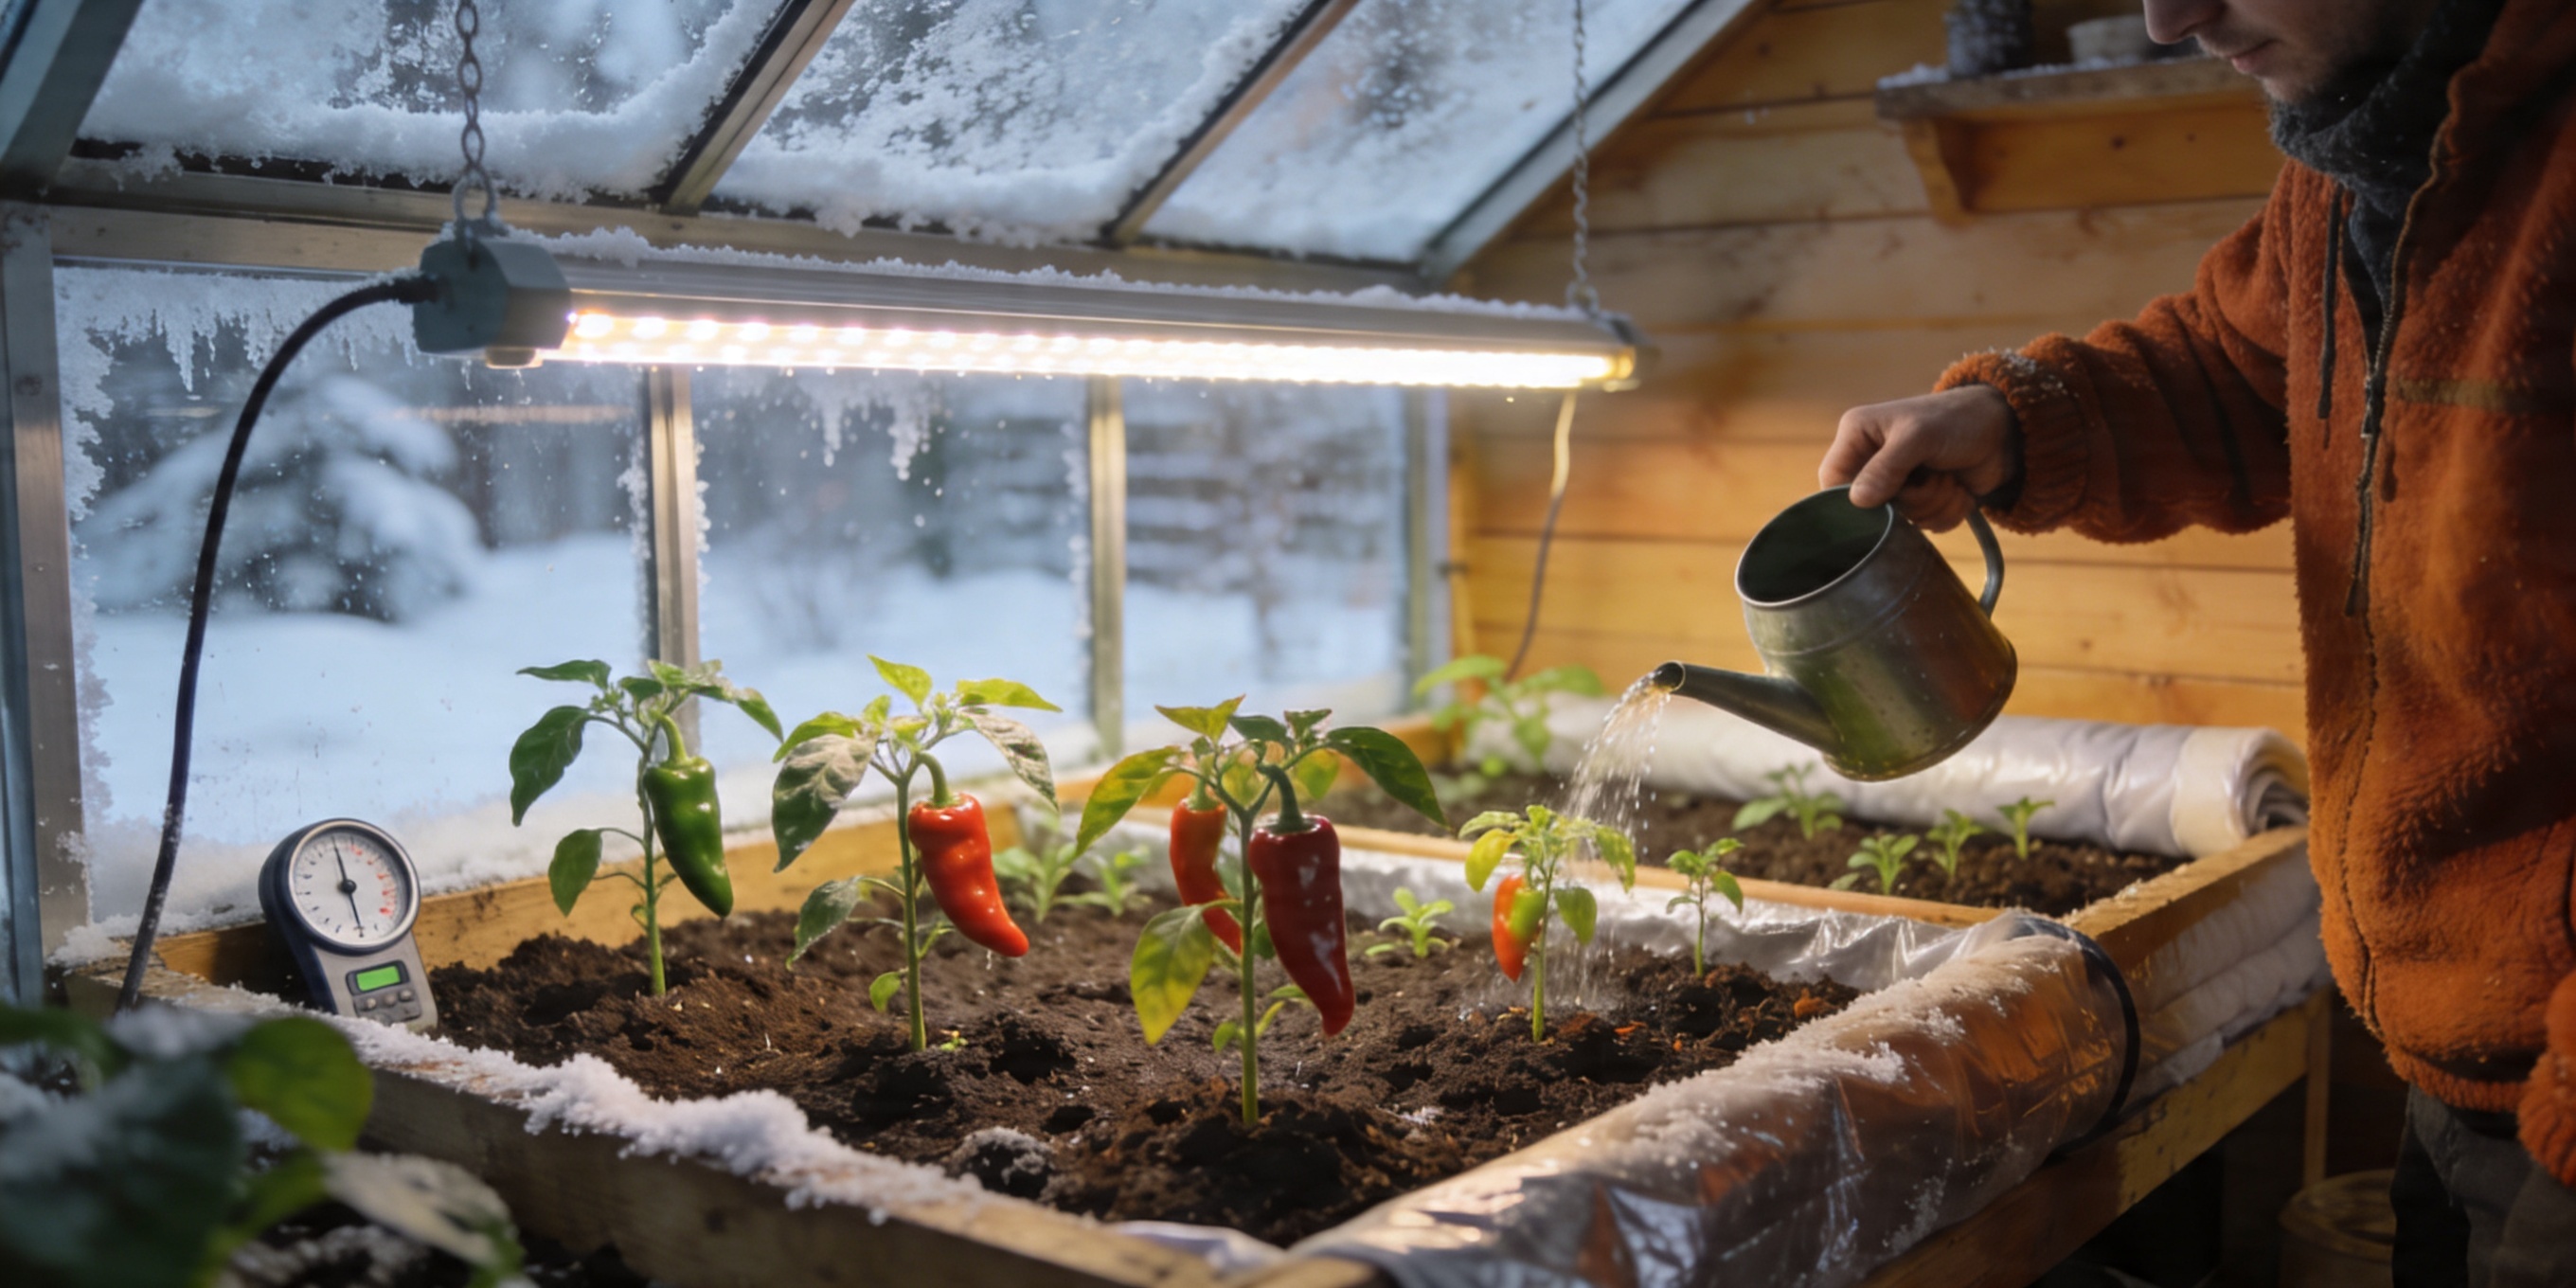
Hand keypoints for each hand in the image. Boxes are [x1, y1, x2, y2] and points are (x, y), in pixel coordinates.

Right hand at [1818, 386, 2018, 530]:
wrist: (2006, 431)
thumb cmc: (1958, 419)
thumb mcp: (1919, 436)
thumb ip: (1886, 467)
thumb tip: (1857, 501)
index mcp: (1859, 436)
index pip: (1832, 480)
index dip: (1852, 500)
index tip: (1883, 501)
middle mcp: (1873, 461)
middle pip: (1870, 509)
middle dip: (1911, 500)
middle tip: (1932, 477)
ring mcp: (1899, 483)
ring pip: (1902, 521)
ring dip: (1935, 505)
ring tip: (1949, 478)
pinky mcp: (1924, 500)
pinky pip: (1926, 526)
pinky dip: (1948, 512)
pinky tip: (1958, 488)